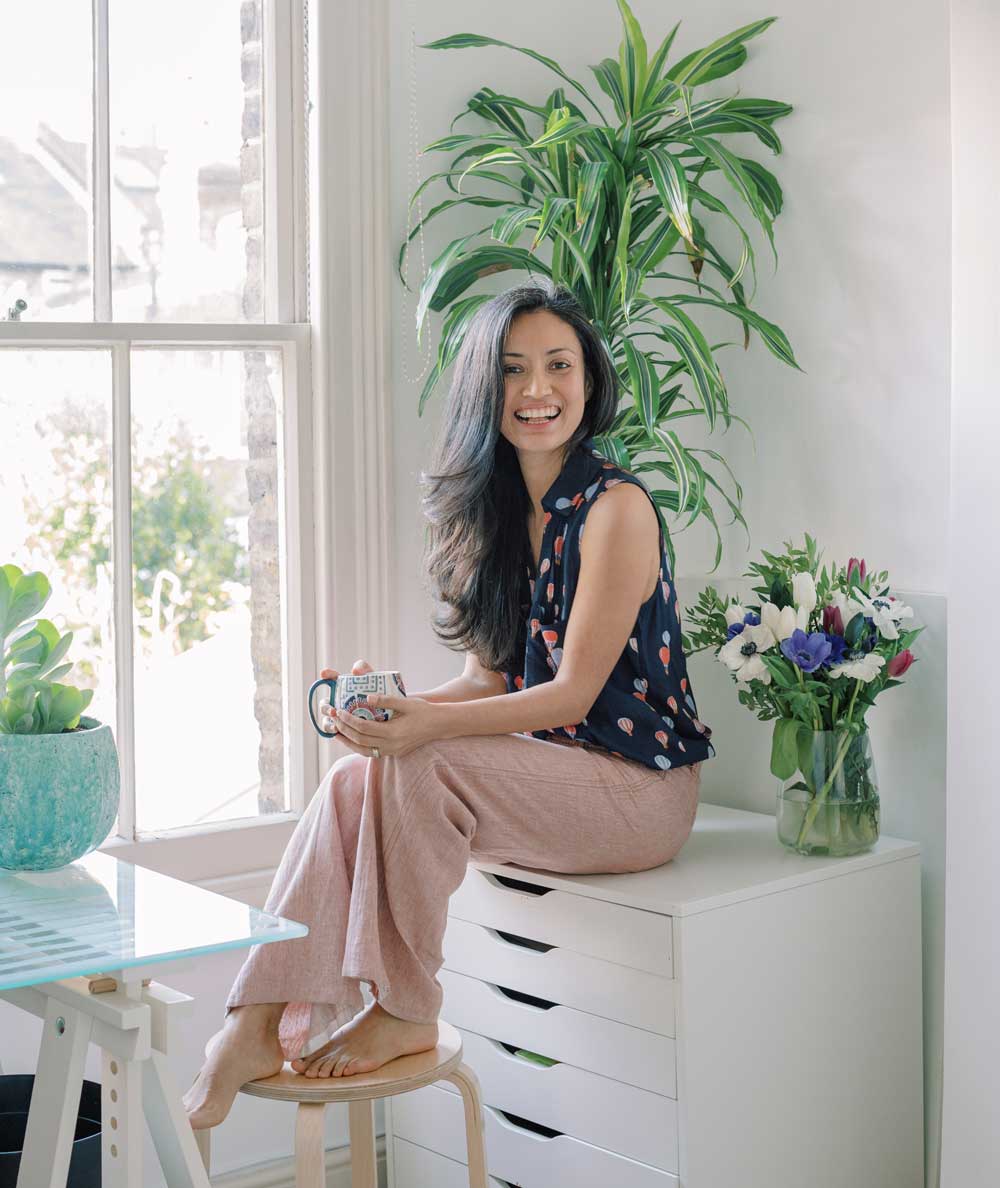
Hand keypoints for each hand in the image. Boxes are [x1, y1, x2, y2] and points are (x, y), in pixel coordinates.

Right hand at [316, 658, 374, 739]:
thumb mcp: (375, 680)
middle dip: (325, 707)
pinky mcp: (342, 730)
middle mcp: (337, 702)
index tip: (324, 673)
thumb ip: (365, 670)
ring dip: (328, 723)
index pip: (332, 678)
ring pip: (327, 720)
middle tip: (333, 710)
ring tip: (335, 726)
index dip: (327, 675)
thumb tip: (354, 670)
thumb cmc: (380, 693)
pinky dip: (333, 732)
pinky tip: (338, 733)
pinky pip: (333, 732)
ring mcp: (338, 717)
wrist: (390, 714)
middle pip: (325, 704)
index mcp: (343, 687)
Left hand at [327, 688, 442, 758]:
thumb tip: (366, 697)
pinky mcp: (393, 753)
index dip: (349, 720)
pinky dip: (358, 746)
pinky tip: (351, 738)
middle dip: (344, 730)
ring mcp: (392, 751)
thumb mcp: (406, 702)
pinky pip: (371, 752)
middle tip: (332, 719)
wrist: (439, 725)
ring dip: (348, 741)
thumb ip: (386, 700)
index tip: (338, 711)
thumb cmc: (423, 711)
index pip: (364, 728)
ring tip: (336, 732)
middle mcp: (391, 745)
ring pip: (363, 750)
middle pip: (360, 741)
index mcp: (394, 732)